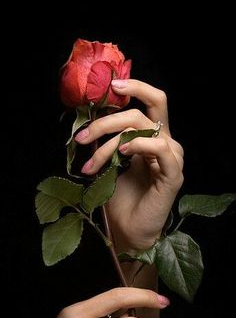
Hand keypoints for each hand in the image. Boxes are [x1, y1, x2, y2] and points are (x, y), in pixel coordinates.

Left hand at [75, 79, 183, 251]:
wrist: (127, 231)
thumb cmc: (119, 199)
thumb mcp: (110, 162)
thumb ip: (109, 140)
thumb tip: (91, 119)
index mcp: (152, 137)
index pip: (151, 101)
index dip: (135, 87)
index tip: (110, 86)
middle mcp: (165, 143)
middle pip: (140, 112)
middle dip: (106, 121)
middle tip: (82, 137)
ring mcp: (171, 158)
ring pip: (143, 128)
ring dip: (111, 142)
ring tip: (92, 164)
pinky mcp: (173, 175)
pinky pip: (161, 148)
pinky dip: (140, 144)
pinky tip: (123, 152)